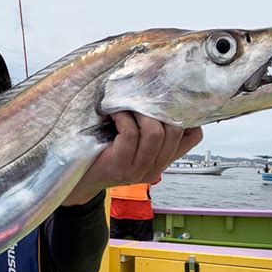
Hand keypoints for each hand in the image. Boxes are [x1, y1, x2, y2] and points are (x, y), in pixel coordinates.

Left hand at [61, 111, 202, 205]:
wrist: (79, 179)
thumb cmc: (103, 151)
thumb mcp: (132, 141)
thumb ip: (147, 128)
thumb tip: (158, 93)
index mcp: (162, 161)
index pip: (193, 137)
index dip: (187, 115)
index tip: (170, 97)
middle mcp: (155, 168)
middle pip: (174, 131)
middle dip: (157, 108)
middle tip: (140, 97)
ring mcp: (138, 171)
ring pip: (154, 133)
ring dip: (138, 112)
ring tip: (124, 105)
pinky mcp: (119, 167)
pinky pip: (130, 134)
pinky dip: (123, 118)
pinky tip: (113, 114)